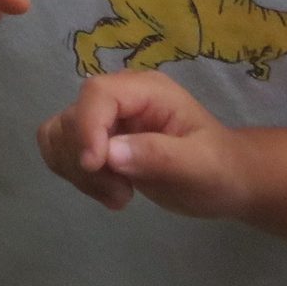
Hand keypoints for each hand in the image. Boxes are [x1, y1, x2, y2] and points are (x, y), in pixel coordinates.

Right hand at [37, 72, 252, 217]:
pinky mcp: (96, 140)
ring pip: (60, 135)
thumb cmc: (219, 169)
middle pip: (73, 116)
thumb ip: (158, 155)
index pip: (97, 93)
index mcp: (146, 91)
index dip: (87, 127)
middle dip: (87, 161)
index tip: (95, 166)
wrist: (226, 181)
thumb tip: (110, 154)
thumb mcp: (199, 166)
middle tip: (122, 193)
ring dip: (79, 172)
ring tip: (118, 195)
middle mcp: (120, 98)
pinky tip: (106, 191)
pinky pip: (60, 150)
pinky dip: (74, 174)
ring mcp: (105, 119)